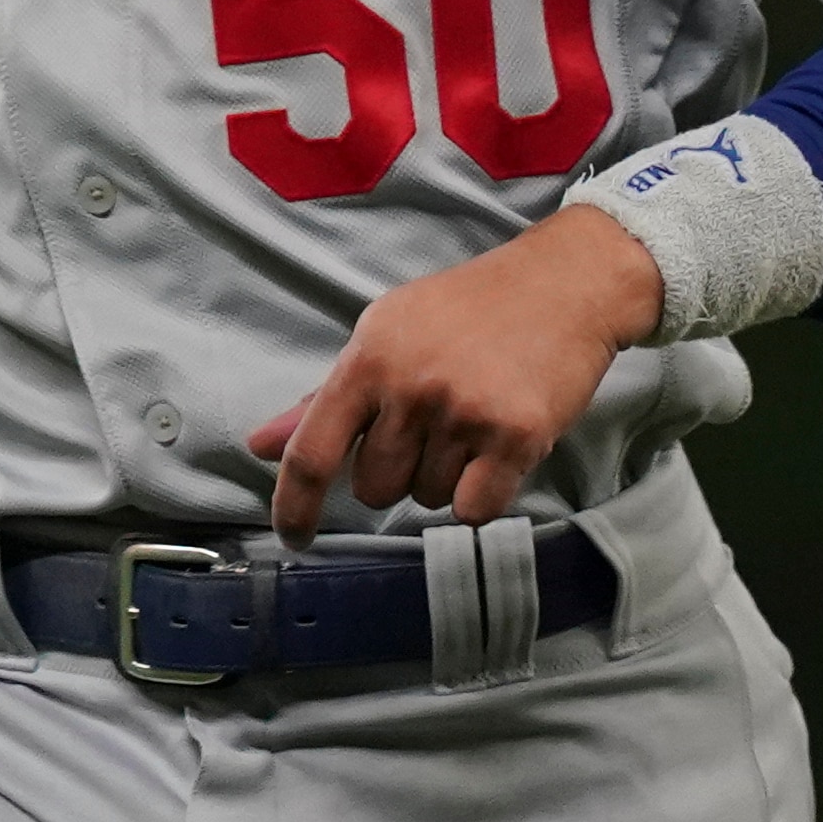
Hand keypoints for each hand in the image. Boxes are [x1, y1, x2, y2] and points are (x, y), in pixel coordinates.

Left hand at [244, 206, 663, 543]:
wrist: (562, 285)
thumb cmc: (468, 309)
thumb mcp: (387, 333)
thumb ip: (324, 398)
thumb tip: (260, 445)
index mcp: (368, 357)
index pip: (311, 450)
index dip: (292, 504)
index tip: (292, 536)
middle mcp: (410, 386)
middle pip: (374, 488)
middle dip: (396, 473)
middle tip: (431, 426)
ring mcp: (464, 412)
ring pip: (426, 499)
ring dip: (444, 478)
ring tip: (471, 423)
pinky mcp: (516, 436)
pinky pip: (473, 510)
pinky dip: (482, 494)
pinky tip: (496, 450)